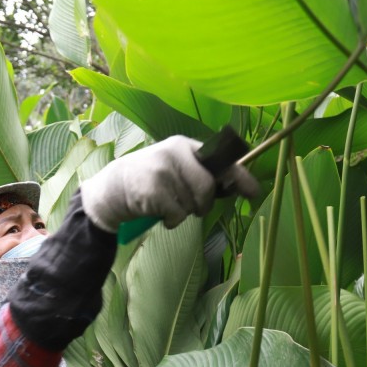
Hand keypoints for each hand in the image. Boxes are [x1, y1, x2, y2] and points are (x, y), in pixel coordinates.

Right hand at [80, 135, 258, 232]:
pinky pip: (178, 215)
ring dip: (184, 213)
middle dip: (204, 204)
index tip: (254, 191)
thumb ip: (201, 173)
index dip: (240, 176)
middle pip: (208, 186)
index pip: (220, 159)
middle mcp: (174, 152)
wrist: (112, 188)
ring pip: (193, 203)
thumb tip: (240, 187)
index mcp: (184, 145)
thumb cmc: (151, 180)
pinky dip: (172, 221)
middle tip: (193, 208)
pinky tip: (158, 213)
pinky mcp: (152, 190)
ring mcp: (162, 169)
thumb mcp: (175, 167)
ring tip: (167, 204)